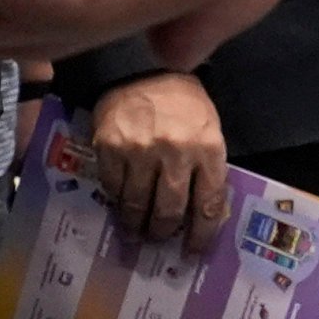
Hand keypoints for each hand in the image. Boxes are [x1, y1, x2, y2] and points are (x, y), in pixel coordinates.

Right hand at [86, 73, 230, 249]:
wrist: (143, 67)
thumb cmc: (183, 103)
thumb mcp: (208, 130)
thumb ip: (207, 169)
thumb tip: (203, 215)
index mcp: (208, 149)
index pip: (208, 205)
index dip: (201, 235)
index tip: (193, 251)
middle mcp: (175, 153)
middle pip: (170, 211)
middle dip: (164, 233)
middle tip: (159, 241)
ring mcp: (140, 151)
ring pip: (138, 204)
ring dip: (137, 225)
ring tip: (136, 234)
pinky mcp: (110, 147)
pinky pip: (113, 187)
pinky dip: (117, 201)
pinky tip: (120, 205)